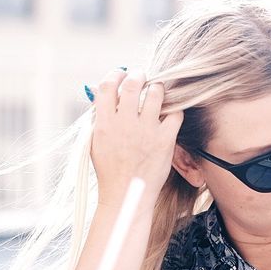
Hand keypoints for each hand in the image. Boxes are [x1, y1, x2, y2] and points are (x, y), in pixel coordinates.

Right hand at [90, 70, 182, 210]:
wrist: (126, 195)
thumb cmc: (109, 169)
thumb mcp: (95, 141)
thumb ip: (98, 115)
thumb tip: (99, 89)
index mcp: (104, 124)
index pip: (108, 86)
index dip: (115, 75)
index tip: (121, 74)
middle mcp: (125, 124)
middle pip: (133, 84)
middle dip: (138, 75)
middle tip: (141, 76)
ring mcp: (146, 132)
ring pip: (156, 93)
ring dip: (157, 88)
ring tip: (156, 91)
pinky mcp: (165, 140)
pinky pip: (175, 113)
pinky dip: (173, 109)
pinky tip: (168, 112)